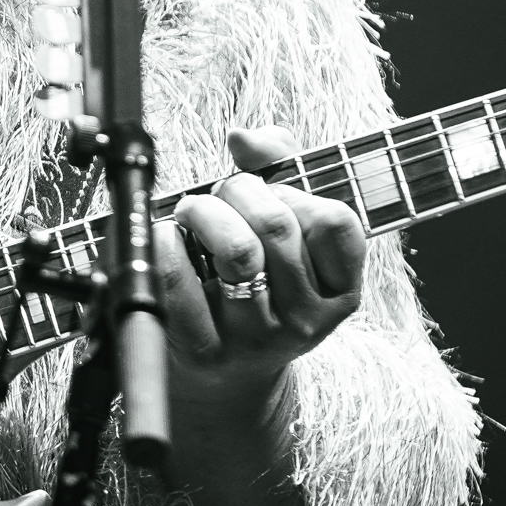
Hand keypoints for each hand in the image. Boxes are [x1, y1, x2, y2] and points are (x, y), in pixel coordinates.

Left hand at [156, 125, 366, 409]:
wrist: (223, 367)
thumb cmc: (256, 272)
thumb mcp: (284, 221)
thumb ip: (276, 163)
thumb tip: (242, 138)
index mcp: (339, 290)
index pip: (335, 221)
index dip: (295, 190)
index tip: (271, 191)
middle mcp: (306, 322)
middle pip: (276, 227)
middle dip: (237, 190)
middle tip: (218, 195)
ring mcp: (258, 341)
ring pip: (235, 250)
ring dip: (202, 211)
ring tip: (191, 212)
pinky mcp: (207, 352)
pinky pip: (181, 280)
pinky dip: (165, 244)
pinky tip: (167, 240)